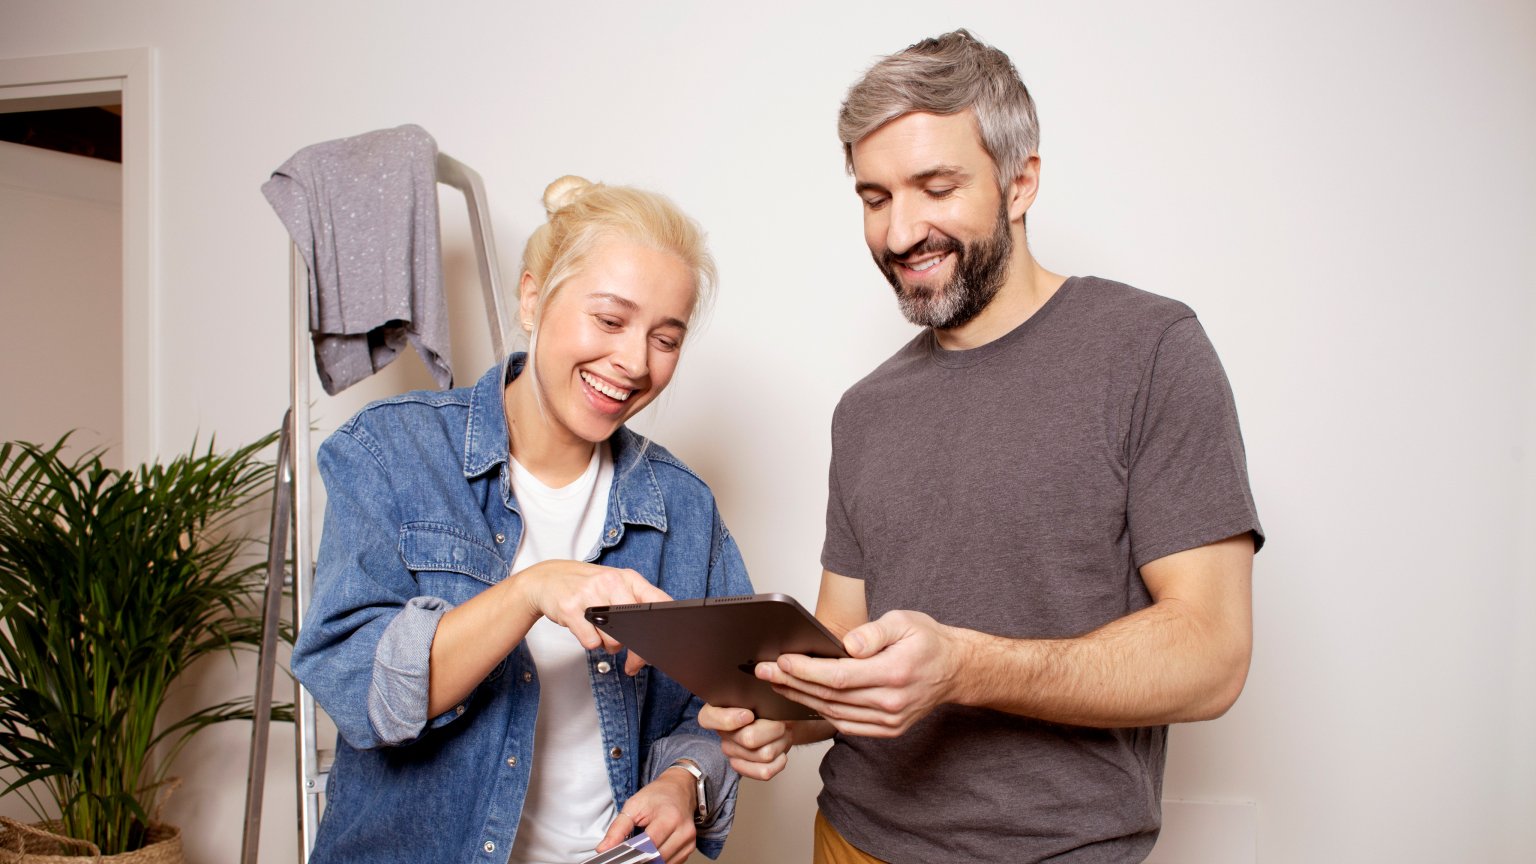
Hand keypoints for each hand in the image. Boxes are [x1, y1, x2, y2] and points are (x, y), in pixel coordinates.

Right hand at [512, 560, 670, 674]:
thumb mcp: (616, 585)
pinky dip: (591, 643)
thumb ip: (637, 605)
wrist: (547, 579)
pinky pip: (591, 642)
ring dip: (609, 645)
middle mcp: (610, 582)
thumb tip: (657, 635)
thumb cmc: (587, 585)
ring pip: (614, 639)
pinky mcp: (570, 608)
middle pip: (637, 627)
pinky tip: (586, 630)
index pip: (658, 601)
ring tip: (601, 633)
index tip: (662, 645)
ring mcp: (589, 594)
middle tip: (631, 655)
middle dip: (636, 648)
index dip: (664, 627)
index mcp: (628, 578)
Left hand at [596, 767, 696, 863]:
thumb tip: (603, 849)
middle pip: (656, 857)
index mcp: (669, 817)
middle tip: (626, 855)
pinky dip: (659, 860)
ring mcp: (688, 841)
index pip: (648, 845)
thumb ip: (617, 829)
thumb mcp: (633, 805)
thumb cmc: (657, 796)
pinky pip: (671, 862)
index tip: (617, 857)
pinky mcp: (690, 848)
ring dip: (649, 861)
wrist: (679, 789)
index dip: (631, 854)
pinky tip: (652, 851)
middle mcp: (683, 831)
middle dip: (638, 859)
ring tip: (639, 851)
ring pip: (663, 863)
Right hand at [698, 705, 794, 780]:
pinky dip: (779, 763)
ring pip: (764, 754)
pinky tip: (780, 753)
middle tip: (780, 723)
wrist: (780, 721)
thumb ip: (753, 696)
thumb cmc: (767, 705)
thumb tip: (754, 708)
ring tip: (781, 735)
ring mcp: (732, 752)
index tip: (748, 715)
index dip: (729, 720)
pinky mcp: (744, 768)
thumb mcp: (761, 695)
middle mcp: (722, 733)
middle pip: (749, 738)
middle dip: (773, 729)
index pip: (708, 718)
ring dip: (780, 743)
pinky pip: (764, 772)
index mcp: (717, 710)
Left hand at [761, 609, 967, 736]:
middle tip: (764, 671)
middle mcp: (891, 702)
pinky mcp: (887, 730)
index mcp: (894, 673)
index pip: (839, 676)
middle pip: (831, 696)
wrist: (955, 670)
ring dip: (802, 699)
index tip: (781, 661)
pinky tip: (804, 698)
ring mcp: (889, 721)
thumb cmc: (927, 640)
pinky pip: (847, 725)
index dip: (806, 670)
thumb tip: (848, 645)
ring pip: (835, 713)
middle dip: (793, 683)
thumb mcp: (904, 621)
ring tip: (776, 683)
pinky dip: (822, 712)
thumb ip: (874, 632)